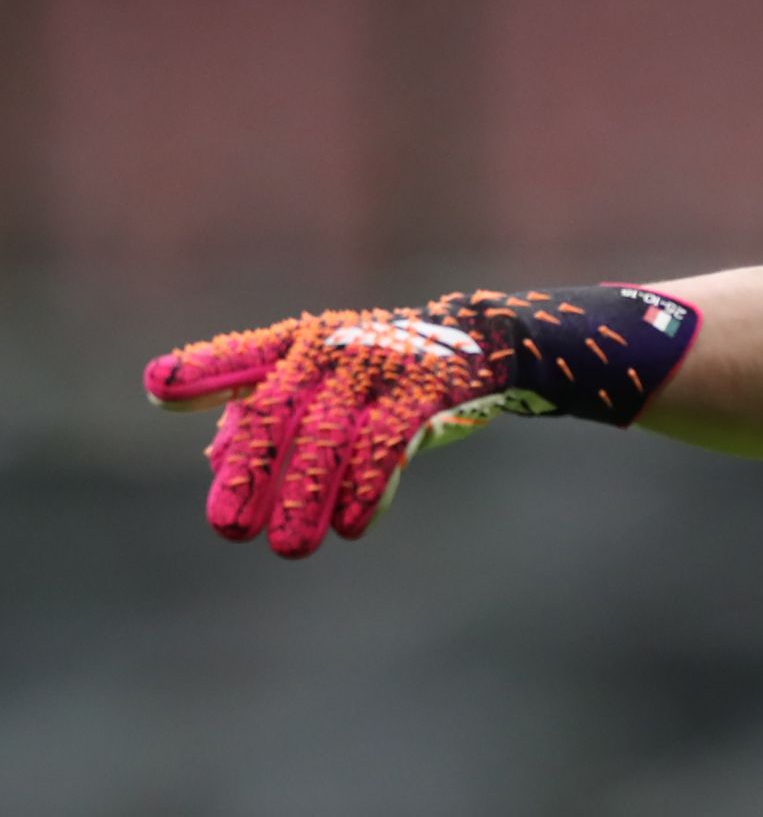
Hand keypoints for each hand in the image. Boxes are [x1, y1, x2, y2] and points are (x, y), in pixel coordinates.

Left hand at [144, 296, 521, 557]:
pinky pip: (388, 441)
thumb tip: (216, 463)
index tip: (158, 388)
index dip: (199, 372)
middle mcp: (330, 348)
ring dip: (306, 496)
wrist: (475, 345)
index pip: (239, 356)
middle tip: (230, 529)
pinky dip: (367, 487)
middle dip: (251, 472)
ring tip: (290, 547)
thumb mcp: (324, 386)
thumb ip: (266, 417)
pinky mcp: (425, 389)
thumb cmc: (380, 376)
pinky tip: (351, 526)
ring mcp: (379, 366)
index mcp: (296, 344)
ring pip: (329, 435)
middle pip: (276, 410)